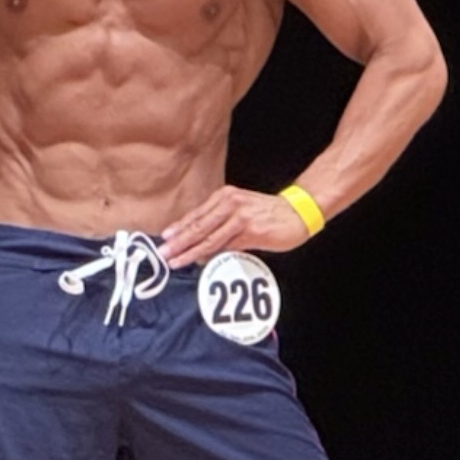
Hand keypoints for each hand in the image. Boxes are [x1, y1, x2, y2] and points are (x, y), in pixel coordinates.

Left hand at [160, 186, 315, 269]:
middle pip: (198, 226)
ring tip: (175, 261)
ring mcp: (240, 217)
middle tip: (162, 253)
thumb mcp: (240, 210)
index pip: (196, 215)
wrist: (297, 212)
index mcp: (224, 197)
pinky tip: (200, 262)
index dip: (179, 228)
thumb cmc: (268, 213)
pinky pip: (226, 246)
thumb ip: (220, 224)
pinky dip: (212, 255)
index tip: (164, 239)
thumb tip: (199, 246)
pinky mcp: (251, 231)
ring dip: (190, 251)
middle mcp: (230, 203)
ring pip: (209, 237)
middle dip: (178, 242)